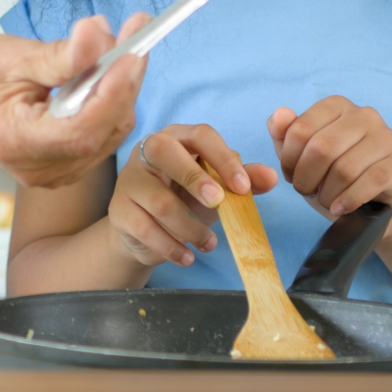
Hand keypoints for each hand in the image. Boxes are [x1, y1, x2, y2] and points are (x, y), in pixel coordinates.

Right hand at [0, 14, 148, 189]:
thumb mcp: (12, 56)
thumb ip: (59, 54)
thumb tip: (98, 36)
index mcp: (16, 143)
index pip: (81, 128)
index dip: (112, 91)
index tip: (132, 52)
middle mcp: (38, 169)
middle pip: (103, 129)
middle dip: (125, 79)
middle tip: (134, 33)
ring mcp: (54, 173)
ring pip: (111, 131)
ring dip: (122, 86)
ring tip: (118, 43)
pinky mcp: (66, 166)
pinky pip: (104, 134)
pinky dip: (112, 99)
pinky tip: (107, 69)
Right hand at [109, 124, 277, 268]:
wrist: (144, 230)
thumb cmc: (184, 198)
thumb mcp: (216, 188)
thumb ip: (242, 180)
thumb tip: (272, 177)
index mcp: (178, 137)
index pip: (200, 135)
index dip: (222, 158)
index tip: (243, 186)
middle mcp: (148, 150)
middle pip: (166, 151)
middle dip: (195, 178)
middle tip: (218, 203)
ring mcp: (130, 179)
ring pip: (159, 200)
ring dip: (190, 227)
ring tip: (208, 243)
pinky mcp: (119, 210)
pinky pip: (147, 229)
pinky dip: (172, 247)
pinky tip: (187, 256)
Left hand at [268, 97, 391, 224]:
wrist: (372, 206)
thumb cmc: (332, 175)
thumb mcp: (302, 156)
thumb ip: (284, 133)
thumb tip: (280, 115)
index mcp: (337, 105)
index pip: (300, 129)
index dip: (289, 159)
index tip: (290, 175)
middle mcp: (365, 115)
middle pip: (322, 148)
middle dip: (306, 178)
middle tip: (306, 191)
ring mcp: (387, 138)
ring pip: (345, 168)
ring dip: (327, 193)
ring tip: (325, 201)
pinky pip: (370, 182)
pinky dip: (349, 200)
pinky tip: (340, 208)